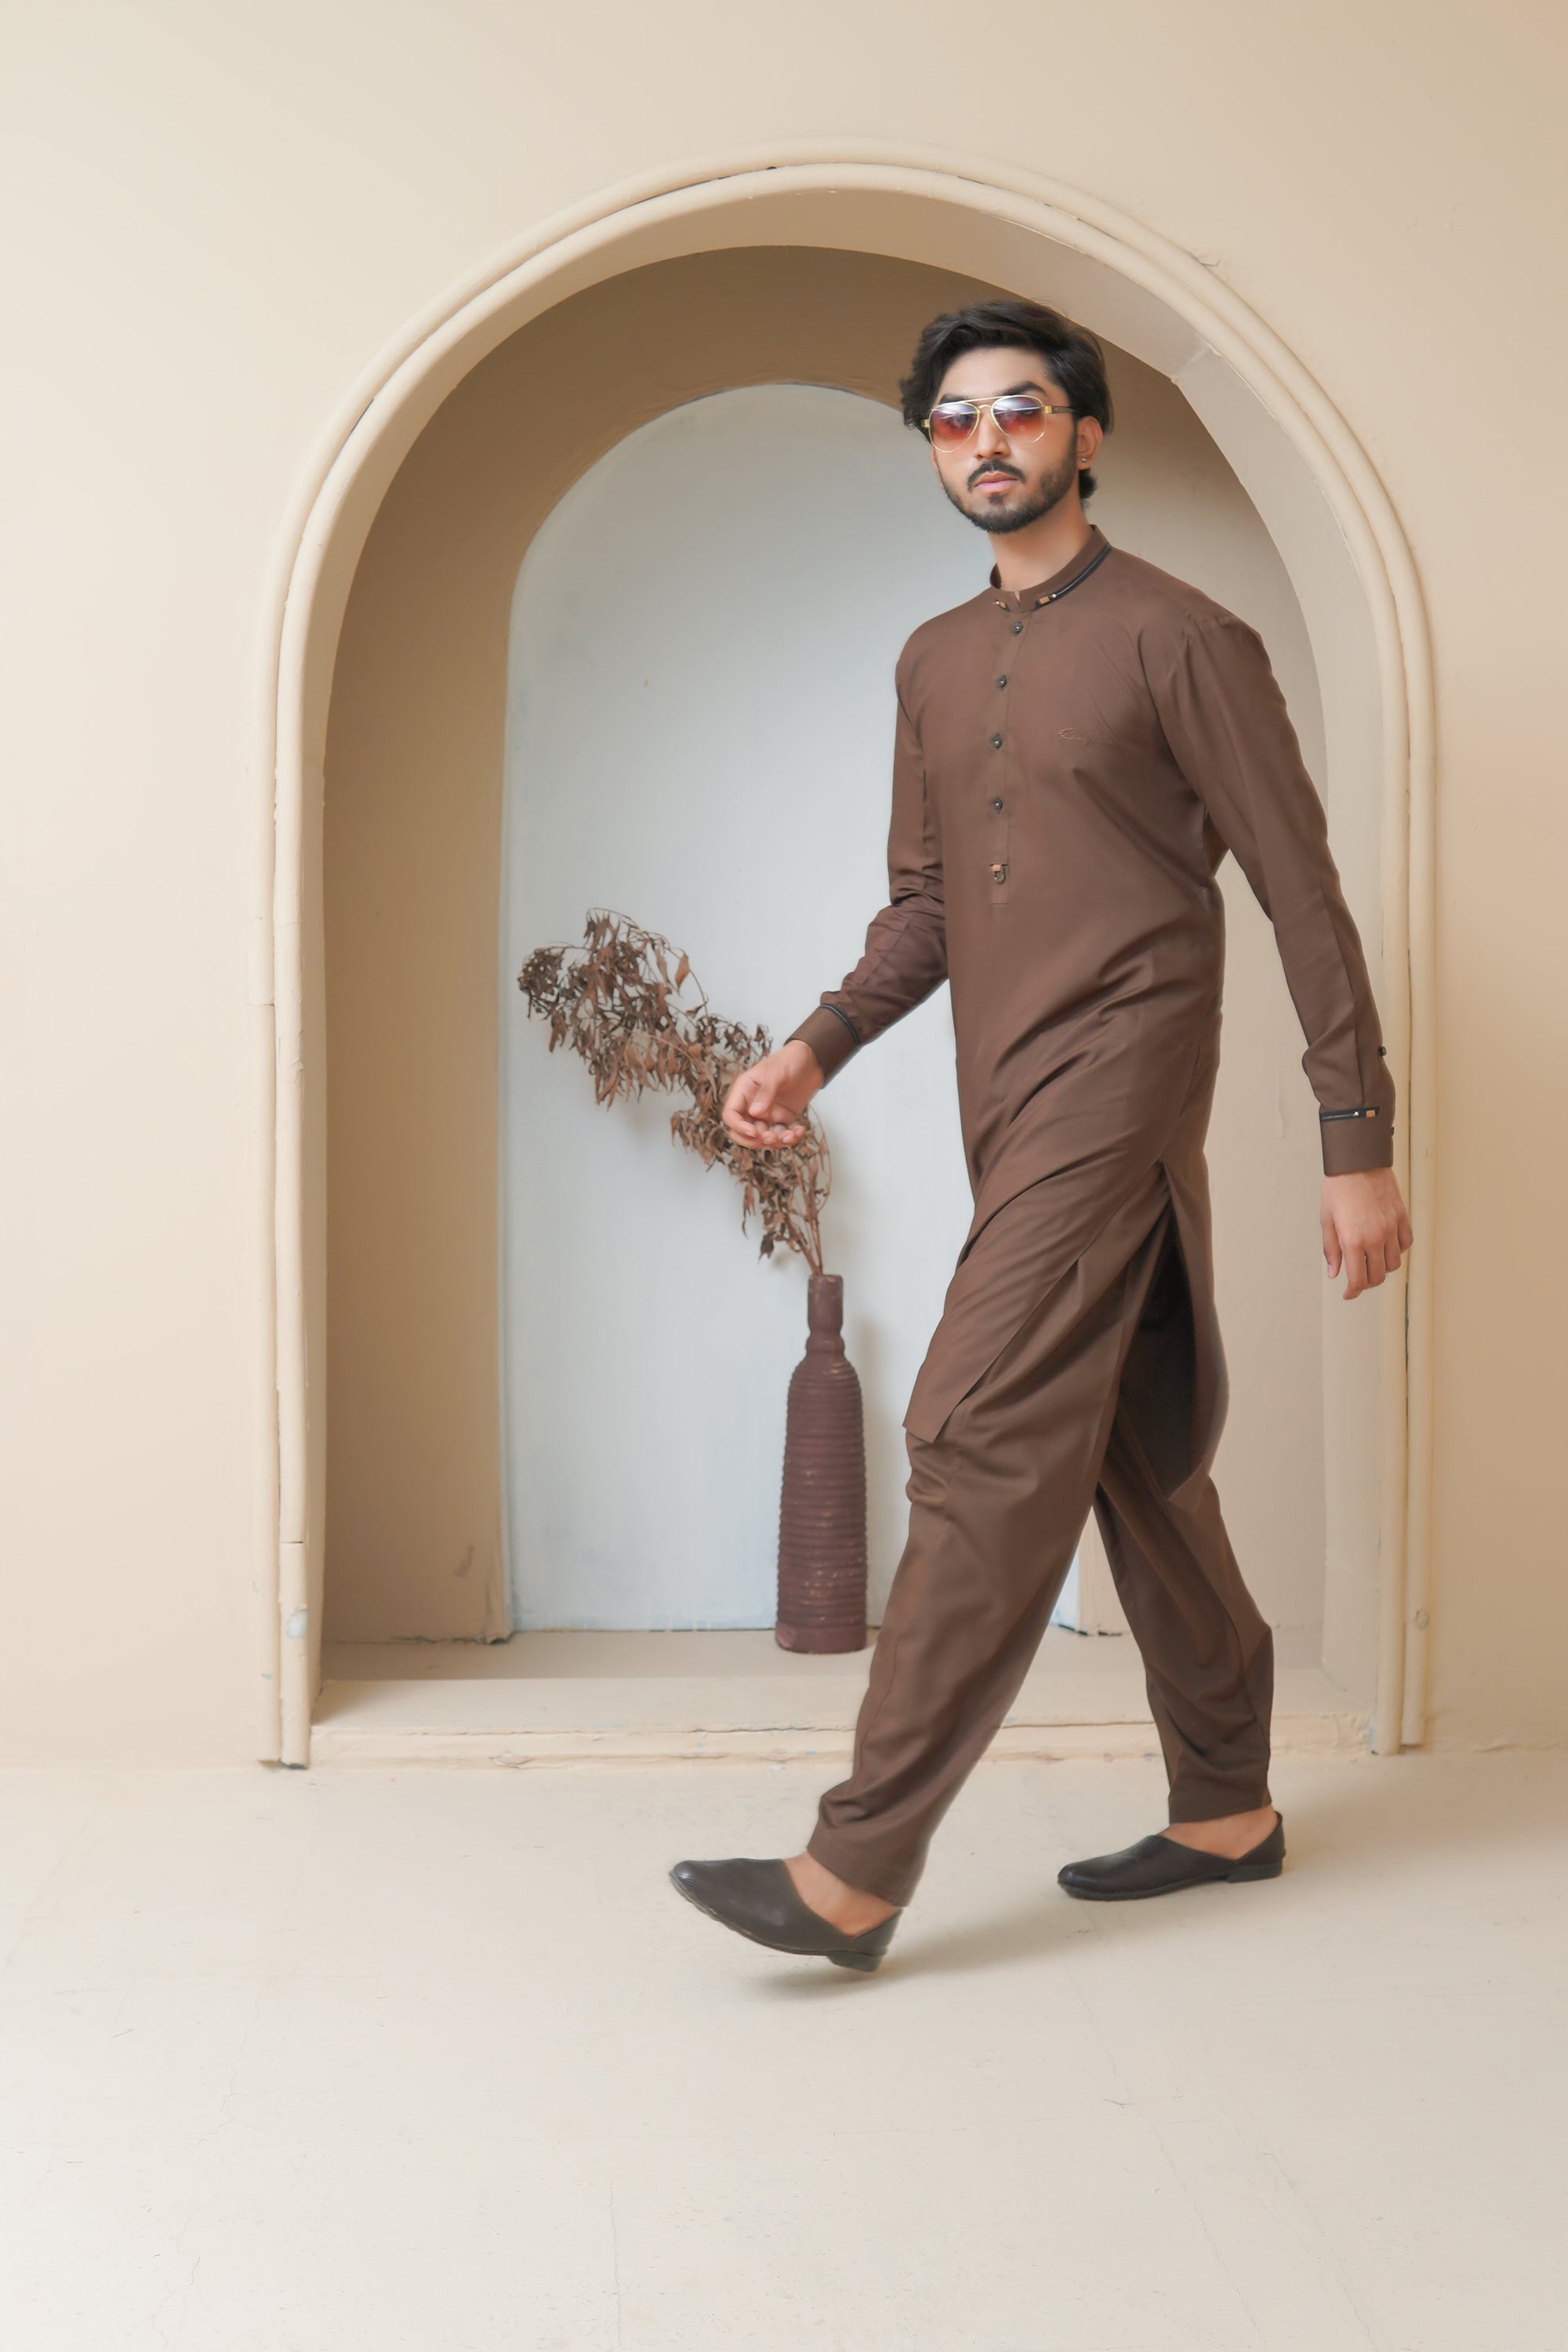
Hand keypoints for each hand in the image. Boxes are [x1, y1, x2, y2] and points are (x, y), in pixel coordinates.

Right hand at [722, 1040, 822, 1148]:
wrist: (812, 1061)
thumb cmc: (790, 1060)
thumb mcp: (776, 1073)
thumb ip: (765, 1093)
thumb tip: (754, 1113)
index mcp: (743, 1091)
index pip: (730, 1115)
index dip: (739, 1127)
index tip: (755, 1132)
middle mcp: (751, 1105)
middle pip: (742, 1133)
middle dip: (756, 1141)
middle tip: (773, 1138)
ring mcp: (766, 1114)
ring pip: (762, 1138)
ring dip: (775, 1142)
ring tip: (792, 1134)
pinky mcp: (781, 1118)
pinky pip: (780, 1136)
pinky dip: (789, 1138)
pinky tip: (799, 1130)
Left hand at [1321, 1167, 1413, 1299]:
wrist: (1358, 1161)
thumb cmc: (1338, 1188)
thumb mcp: (1326, 1220)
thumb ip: (1331, 1249)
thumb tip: (1334, 1273)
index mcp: (1353, 1240)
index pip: (1358, 1279)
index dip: (1353, 1292)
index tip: (1349, 1294)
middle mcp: (1375, 1237)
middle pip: (1378, 1276)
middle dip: (1367, 1282)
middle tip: (1358, 1279)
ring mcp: (1391, 1227)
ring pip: (1393, 1263)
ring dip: (1382, 1268)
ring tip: (1371, 1261)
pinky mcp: (1402, 1217)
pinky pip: (1405, 1243)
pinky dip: (1397, 1250)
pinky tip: (1386, 1246)